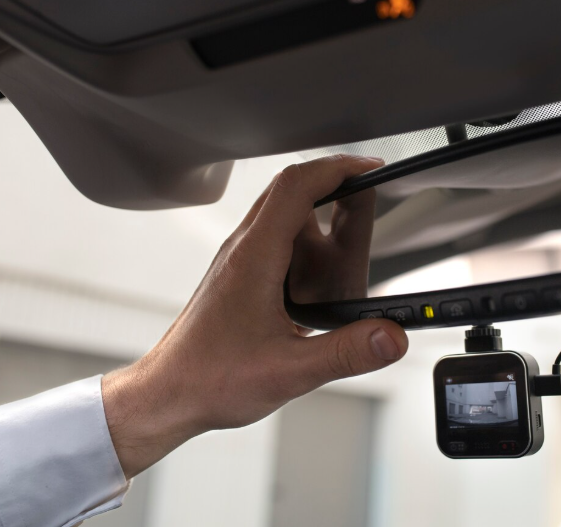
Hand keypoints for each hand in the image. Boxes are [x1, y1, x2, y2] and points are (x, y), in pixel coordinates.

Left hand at [101, 155, 407, 477]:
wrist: (168, 393)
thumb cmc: (210, 378)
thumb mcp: (289, 372)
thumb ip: (346, 353)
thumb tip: (391, 336)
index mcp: (255, 257)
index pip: (297, 185)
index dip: (338, 168)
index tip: (370, 168)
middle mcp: (243, 249)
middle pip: (290, 189)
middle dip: (334, 183)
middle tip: (370, 193)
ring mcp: (238, 260)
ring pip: (281, 212)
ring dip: (319, 211)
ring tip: (350, 239)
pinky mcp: (238, 275)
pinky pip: (274, 236)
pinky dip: (305, 237)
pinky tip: (321, 273)